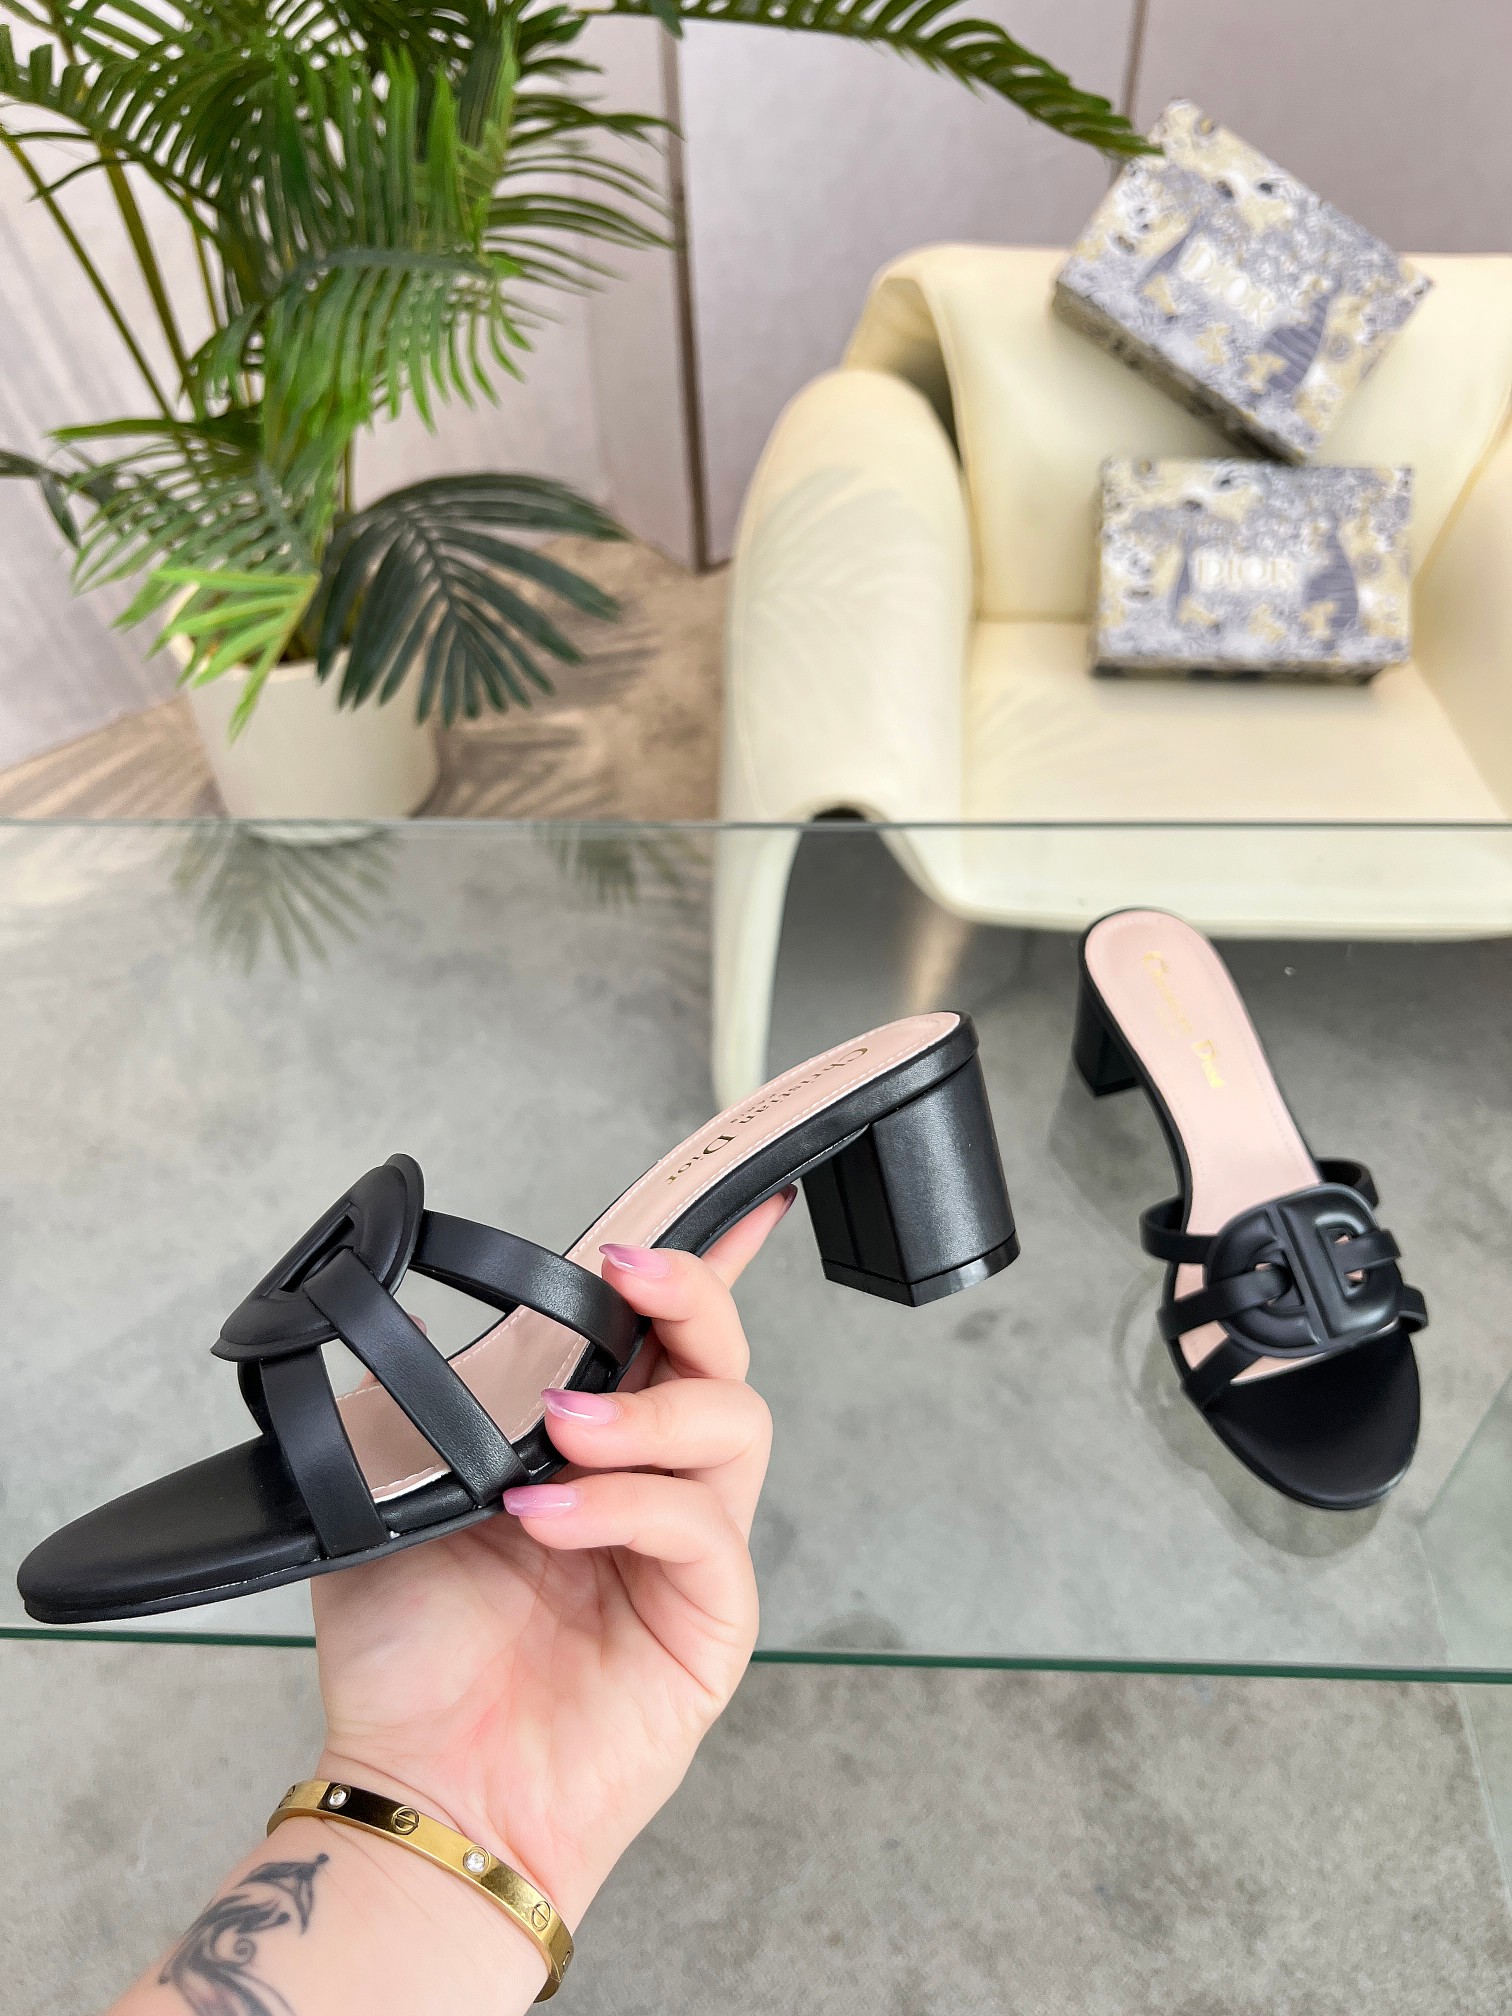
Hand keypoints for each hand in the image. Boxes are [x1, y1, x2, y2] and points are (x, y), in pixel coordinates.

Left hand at [310, 1189, 789, 1931]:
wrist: (423, 1786)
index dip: (702, 1264)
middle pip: (720, 1356)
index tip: (736, 1197)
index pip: (661, 1335)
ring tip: (559, 1431)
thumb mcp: (386, 1498)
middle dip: (688, 1295)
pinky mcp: (710, 1617)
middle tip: (626, 1274)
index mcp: (591, 1444)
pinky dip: (626, 1502)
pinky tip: (549, 1515)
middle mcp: (653, 1482)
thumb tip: (407, 1320)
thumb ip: (409, 1406)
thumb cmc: (414, 1657)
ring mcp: (688, 1548)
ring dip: (648, 1409)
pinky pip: (698, 1527)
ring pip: (733, 1424)